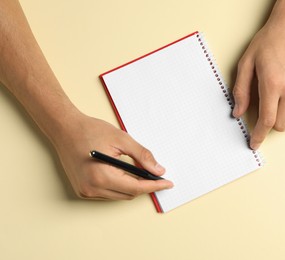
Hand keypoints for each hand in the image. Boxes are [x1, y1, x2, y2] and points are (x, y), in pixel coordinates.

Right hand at [52, 113, 172, 199]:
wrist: (65, 128)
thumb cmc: (90, 131)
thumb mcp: (122, 139)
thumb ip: (142, 156)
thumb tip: (158, 170)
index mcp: (101, 176)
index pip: (136, 188)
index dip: (154, 186)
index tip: (168, 183)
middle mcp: (92, 188)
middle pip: (129, 194)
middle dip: (145, 186)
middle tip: (158, 175)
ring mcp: (85, 191)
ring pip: (119, 196)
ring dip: (133, 187)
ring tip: (142, 172)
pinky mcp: (82, 190)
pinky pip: (108, 194)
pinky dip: (120, 186)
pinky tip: (126, 175)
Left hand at [232, 22, 284, 149]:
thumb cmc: (269, 42)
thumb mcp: (247, 63)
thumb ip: (241, 90)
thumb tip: (238, 112)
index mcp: (272, 84)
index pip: (266, 121)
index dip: (258, 136)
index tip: (254, 144)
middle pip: (280, 125)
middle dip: (269, 124)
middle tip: (264, 110)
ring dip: (283, 119)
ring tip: (278, 104)